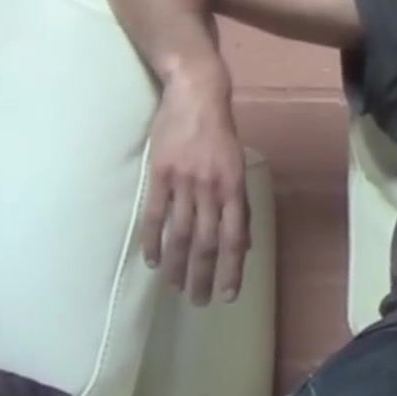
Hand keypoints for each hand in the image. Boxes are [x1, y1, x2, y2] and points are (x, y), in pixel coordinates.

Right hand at [141, 61, 249, 304]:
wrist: (196, 94)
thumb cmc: (220, 133)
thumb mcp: (238, 166)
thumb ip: (239, 205)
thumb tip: (243, 243)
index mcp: (233, 187)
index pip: (234, 238)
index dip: (231, 269)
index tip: (228, 295)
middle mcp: (210, 189)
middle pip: (208, 242)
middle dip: (204, 275)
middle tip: (200, 301)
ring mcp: (183, 182)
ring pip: (181, 233)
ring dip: (179, 265)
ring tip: (176, 288)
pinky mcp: (159, 174)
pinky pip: (155, 214)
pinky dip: (154, 240)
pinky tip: (153, 261)